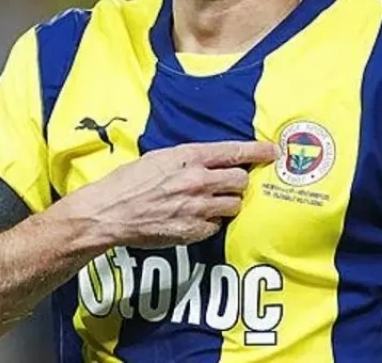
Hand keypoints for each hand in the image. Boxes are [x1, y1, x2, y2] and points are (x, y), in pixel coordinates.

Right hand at [59, 140, 277, 248]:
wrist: (108, 213)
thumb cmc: (128, 182)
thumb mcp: (159, 158)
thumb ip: (188, 159)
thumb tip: (212, 159)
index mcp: (189, 157)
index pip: (234, 151)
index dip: (258, 151)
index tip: (273, 151)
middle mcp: (197, 181)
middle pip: (241, 181)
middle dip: (238, 182)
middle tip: (228, 184)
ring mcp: (196, 208)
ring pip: (233, 205)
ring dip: (226, 204)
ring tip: (208, 204)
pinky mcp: (192, 231)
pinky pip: (215, 227)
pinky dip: (210, 223)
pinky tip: (193, 219)